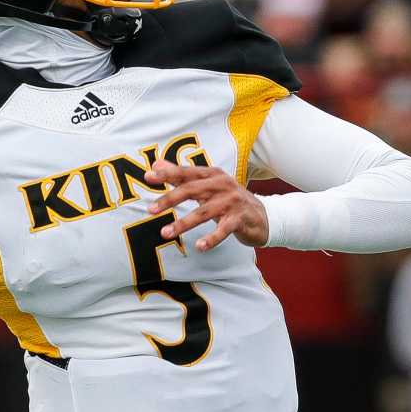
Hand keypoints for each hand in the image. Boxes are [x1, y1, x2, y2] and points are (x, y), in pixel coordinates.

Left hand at [143, 160, 268, 250]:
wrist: (262, 215)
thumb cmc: (227, 199)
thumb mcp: (206, 185)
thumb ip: (181, 176)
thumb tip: (155, 164)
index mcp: (211, 174)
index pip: (186, 172)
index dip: (167, 174)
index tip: (148, 177)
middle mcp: (222, 184)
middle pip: (192, 190)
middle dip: (170, 199)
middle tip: (150, 209)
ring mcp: (232, 202)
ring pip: (204, 212)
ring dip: (183, 223)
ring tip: (165, 233)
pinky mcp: (240, 219)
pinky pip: (224, 230)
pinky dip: (212, 238)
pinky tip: (199, 246)